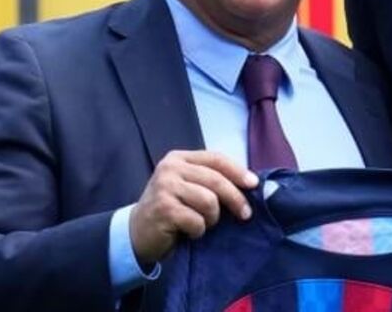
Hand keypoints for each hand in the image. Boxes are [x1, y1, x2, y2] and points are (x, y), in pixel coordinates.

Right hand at [129, 150, 258, 265]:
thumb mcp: (189, 187)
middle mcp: (170, 168)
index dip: (238, 171)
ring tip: (204, 223)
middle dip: (235, 198)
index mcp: (179, 158)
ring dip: (212, 218)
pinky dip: (198, 230)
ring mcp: (165, 187)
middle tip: (245, 214)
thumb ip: (211, 180)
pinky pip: (197, 221)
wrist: (137, 232)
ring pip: (209, 201)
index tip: (254, 184)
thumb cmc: (171, 209)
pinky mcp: (163, 209)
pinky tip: (190, 232)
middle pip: (216, 180)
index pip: (216, 158)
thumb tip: (251, 183)